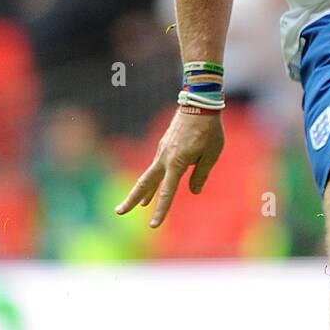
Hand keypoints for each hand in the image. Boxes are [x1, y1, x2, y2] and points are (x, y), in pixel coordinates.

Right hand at [115, 108, 223, 227]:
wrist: (199, 103)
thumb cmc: (209, 130)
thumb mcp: (211, 155)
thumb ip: (201, 175)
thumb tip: (193, 191)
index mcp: (176, 163)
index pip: (167, 193)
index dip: (161, 210)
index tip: (153, 226)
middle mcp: (164, 158)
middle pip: (144, 183)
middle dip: (131, 199)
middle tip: (118, 212)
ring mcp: (162, 150)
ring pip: (149, 174)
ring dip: (143, 190)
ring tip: (139, 205)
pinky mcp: (164, 144)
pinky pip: (157, 165)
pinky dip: (155, 177)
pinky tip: (157, 183)